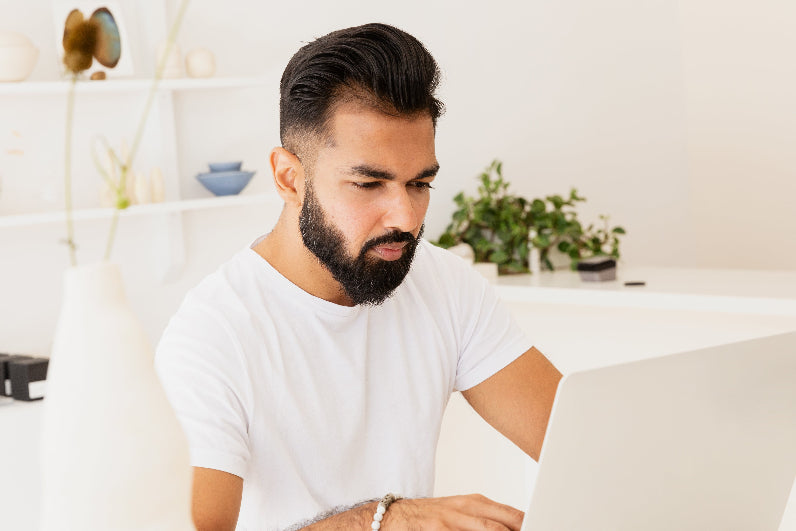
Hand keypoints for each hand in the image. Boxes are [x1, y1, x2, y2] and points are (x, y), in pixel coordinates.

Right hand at [383, 494, 523, 529]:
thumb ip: (488, 519)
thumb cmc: (433, 517)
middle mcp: (467, 510)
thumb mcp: (462, 511)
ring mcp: (453, 521)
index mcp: (476, 503)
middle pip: (506, 523)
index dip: (528, 524)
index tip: (541, 525)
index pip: (513, 515)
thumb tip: (517, 525)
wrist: (394, 516)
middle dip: (521, 530)